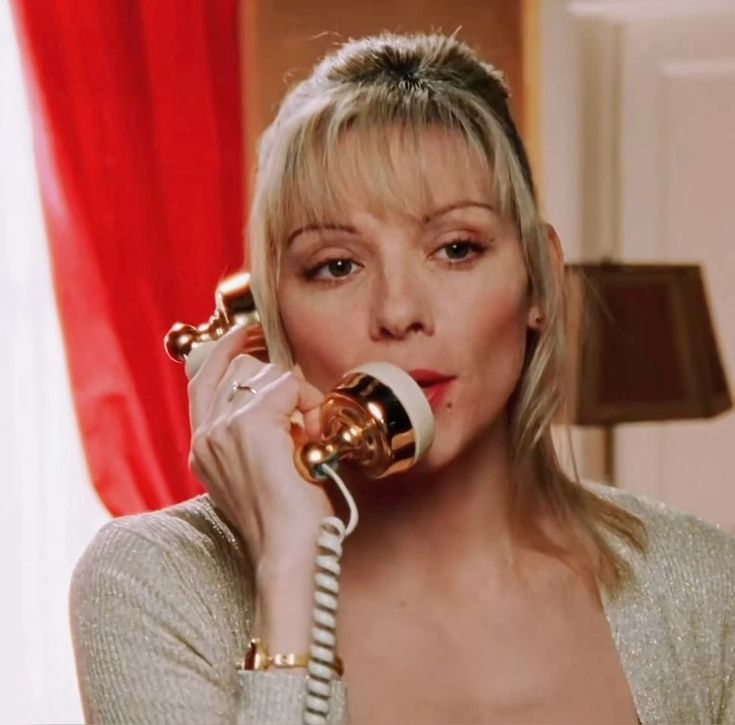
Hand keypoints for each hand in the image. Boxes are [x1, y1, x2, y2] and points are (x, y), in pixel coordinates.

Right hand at [187, 326, 333, 564]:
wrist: (289, 551)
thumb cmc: (285, 518)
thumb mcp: (261, 470)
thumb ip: (257, 434)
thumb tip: (284, 398)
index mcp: (203, 445)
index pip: (204, 377)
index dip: (228, 349)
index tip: (251, 334)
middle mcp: (206, 433)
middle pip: (238, 368)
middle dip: (278, 380)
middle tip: (304, 410)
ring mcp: (224, 428)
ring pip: (264, 374)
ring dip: (298, 395)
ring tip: (311, 433)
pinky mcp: (250, 426)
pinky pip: (287, 385)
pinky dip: (309, 403)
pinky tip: (314, 434)